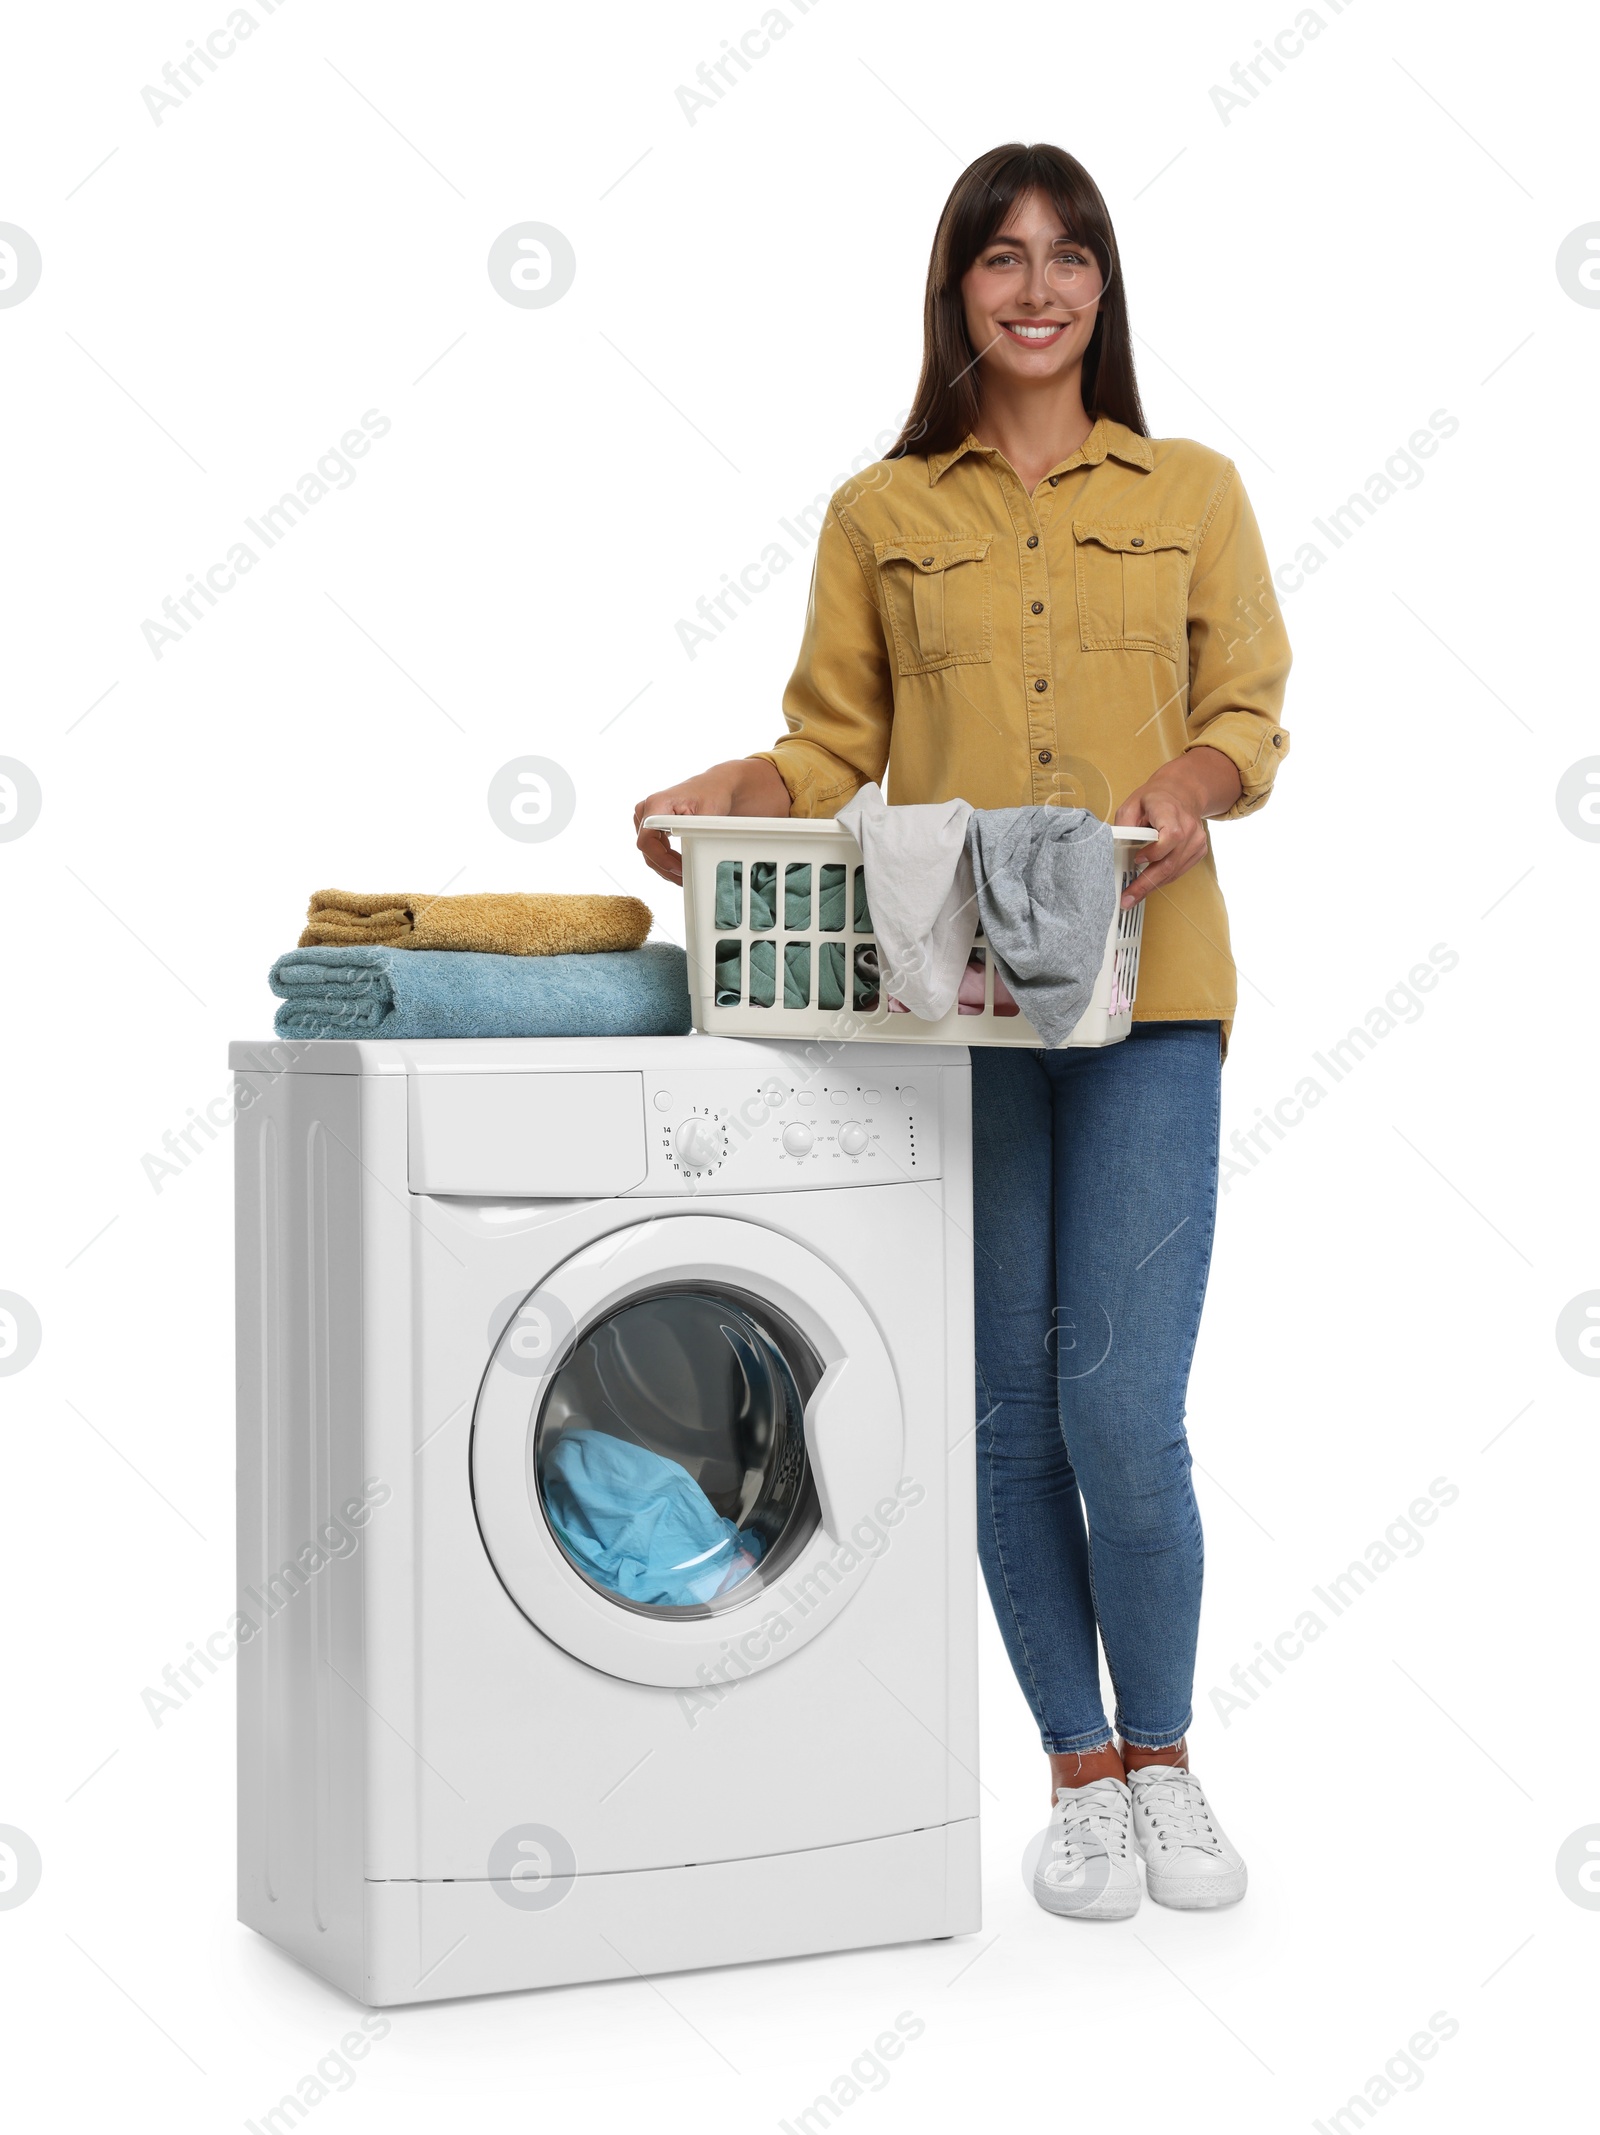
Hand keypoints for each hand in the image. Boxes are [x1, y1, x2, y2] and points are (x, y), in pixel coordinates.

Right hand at [633, 757, 790, 884]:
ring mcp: (646, 816)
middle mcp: (646, 809)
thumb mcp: (706, 814)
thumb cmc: (712, 795)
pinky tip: (679, 866)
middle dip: (665, 867)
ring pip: (649, 850)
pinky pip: (653, 847)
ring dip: (665, 865)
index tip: (678, 870)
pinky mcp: (651, 823)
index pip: (646, 841)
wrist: (714, 787)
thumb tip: (686, 854)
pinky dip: (665, 859)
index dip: (661, 860)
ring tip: (683, 875)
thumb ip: (691, 833)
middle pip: (647, 849)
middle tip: (684, 878)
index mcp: (656, 804)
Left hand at [1113, 747, 1241, 907]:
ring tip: (1133, 895)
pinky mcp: (1199, 850)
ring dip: (1152, 885)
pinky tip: (1148, 882)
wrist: (1181, 793)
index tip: (1137, 859)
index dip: (1155, 852)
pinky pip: (1179, 871)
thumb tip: (1114, 847)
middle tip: (1128, 898)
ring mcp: (1197, 840)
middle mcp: (1189, 827)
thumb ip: (1123, 825)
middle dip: (1146, 883)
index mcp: (1171, 811)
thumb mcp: (1132, 804)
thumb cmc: (1155, 799)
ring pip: (1174, 871)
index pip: (1172, 836)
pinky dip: (1162, 879)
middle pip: (1170, 862)